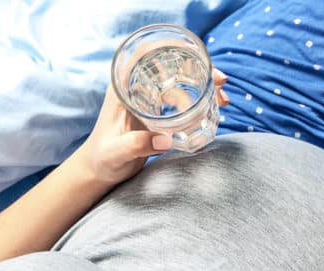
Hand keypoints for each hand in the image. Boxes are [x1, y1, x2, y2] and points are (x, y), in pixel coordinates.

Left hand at [75, 67, 229, 184]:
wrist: (99, 170)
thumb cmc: (102, 158)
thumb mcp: (117, 151)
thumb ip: (137, 144)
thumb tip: (166, 140)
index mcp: (123, 86)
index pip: (146, 55)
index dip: (171, 48)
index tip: (195, 54)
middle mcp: (137, 88)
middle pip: (171, 68)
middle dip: (199, 71)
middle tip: (221, 82)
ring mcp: (149, 100)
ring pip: (181, 85)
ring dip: (204, 88)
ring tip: (224, 100)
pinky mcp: (159, 114)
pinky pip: (183, 102)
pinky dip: (200, 104)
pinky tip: (215, 109)